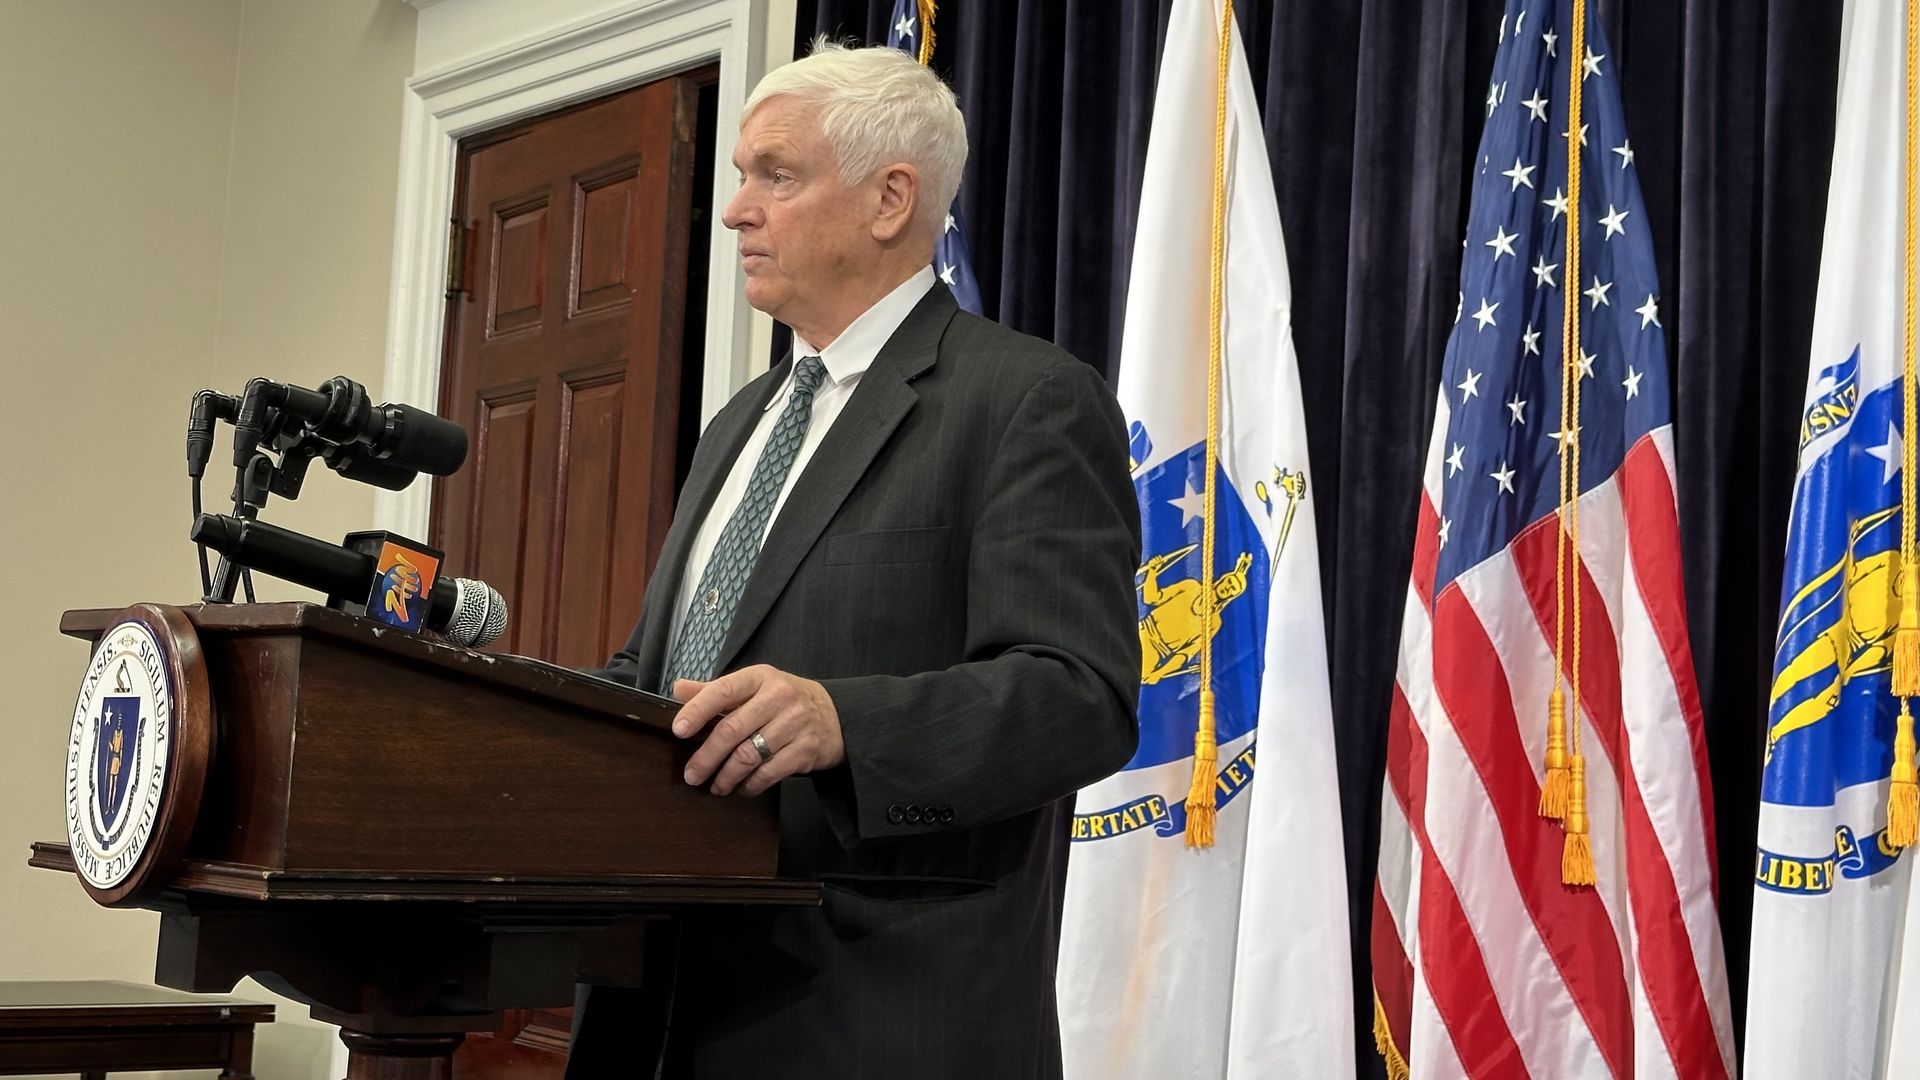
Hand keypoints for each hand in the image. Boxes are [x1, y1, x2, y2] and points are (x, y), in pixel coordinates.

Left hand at [672, 665, 845, 796]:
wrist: (836, 715)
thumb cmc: (785, 700)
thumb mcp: (754, 686)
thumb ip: (716, 690)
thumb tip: (678, 689)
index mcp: (760, 677)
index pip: (723, 690)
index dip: (697, 710)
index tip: (678, 730)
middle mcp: (778, 697)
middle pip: (732, 729)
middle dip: (707, 756)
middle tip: (692, 775)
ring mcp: (795, 723)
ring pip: (749, 755)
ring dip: (727, 776)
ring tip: (716, 786)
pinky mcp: (806, 749)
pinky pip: (769, 772)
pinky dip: (751, 785)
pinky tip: (742, 788)